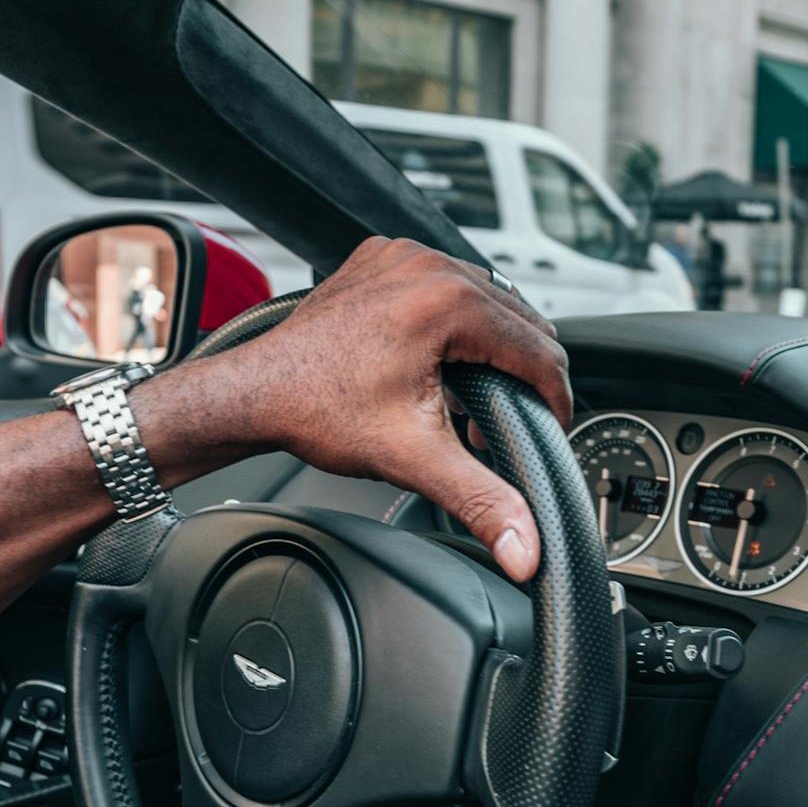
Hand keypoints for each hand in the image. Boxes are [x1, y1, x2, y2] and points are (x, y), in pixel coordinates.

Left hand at [156, 237, 571, 582]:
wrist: (254, 393)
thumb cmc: (316, 412)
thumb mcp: (412, 459)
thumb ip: (481, 501)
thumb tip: (524, 550)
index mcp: (448, 302)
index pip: (540, 351)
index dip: (553, 401)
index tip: (546, 431)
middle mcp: (430, 265)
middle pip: (521, 321)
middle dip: (519, 377)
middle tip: (493, 424)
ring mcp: (405, 256)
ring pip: (489, 299)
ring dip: (491, 348)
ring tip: (464, 399)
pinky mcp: (386, 259)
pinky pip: (448, 284)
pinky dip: (455, 322)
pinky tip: (436, 364)